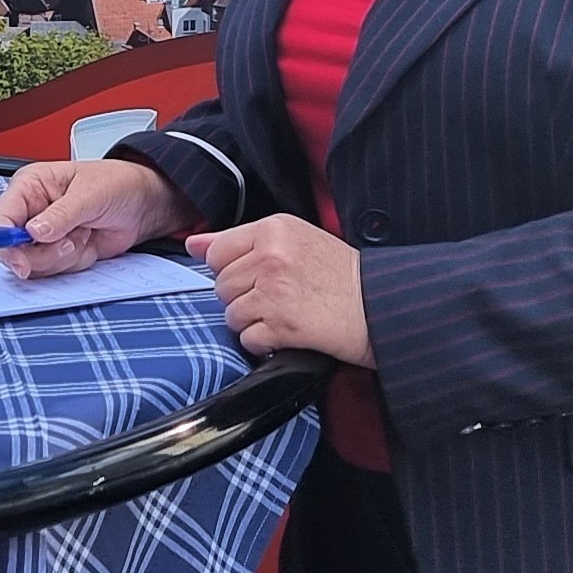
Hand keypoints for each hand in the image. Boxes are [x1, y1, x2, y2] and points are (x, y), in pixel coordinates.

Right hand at [0, 156, 195, 279]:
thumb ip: (61, 214)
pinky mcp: (58, 253)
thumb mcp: (90, 194)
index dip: (3, 241)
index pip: (2, 216)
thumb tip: (35, 231)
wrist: (144, 205)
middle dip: (41, 254)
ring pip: (34, 263)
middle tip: (69, 245)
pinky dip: (75, 262)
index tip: (18, 260)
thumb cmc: (118, 185)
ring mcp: (45, 235)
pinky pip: (55, 271)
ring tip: (85, 233)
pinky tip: (88, 242)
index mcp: (31, 186)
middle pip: (12, 248)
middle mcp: (32, 211)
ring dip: (64, 256)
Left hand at [188, 214, 373, 364]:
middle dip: (244, 297)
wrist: (379, 305)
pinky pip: (248, 338)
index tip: (255, 276)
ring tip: (284, 314)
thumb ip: (240, 240)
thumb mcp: (295, 239)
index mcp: (274, 230)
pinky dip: (264, 342)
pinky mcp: (281, 325)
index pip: (217, 252)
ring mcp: (274, 291)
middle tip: (277, 297)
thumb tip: (193, 244)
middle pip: (222, 286)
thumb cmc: (341, 274)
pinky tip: (287, 332)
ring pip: (231, 314)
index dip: (232, 270)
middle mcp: (271, 256)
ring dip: (253, 321)